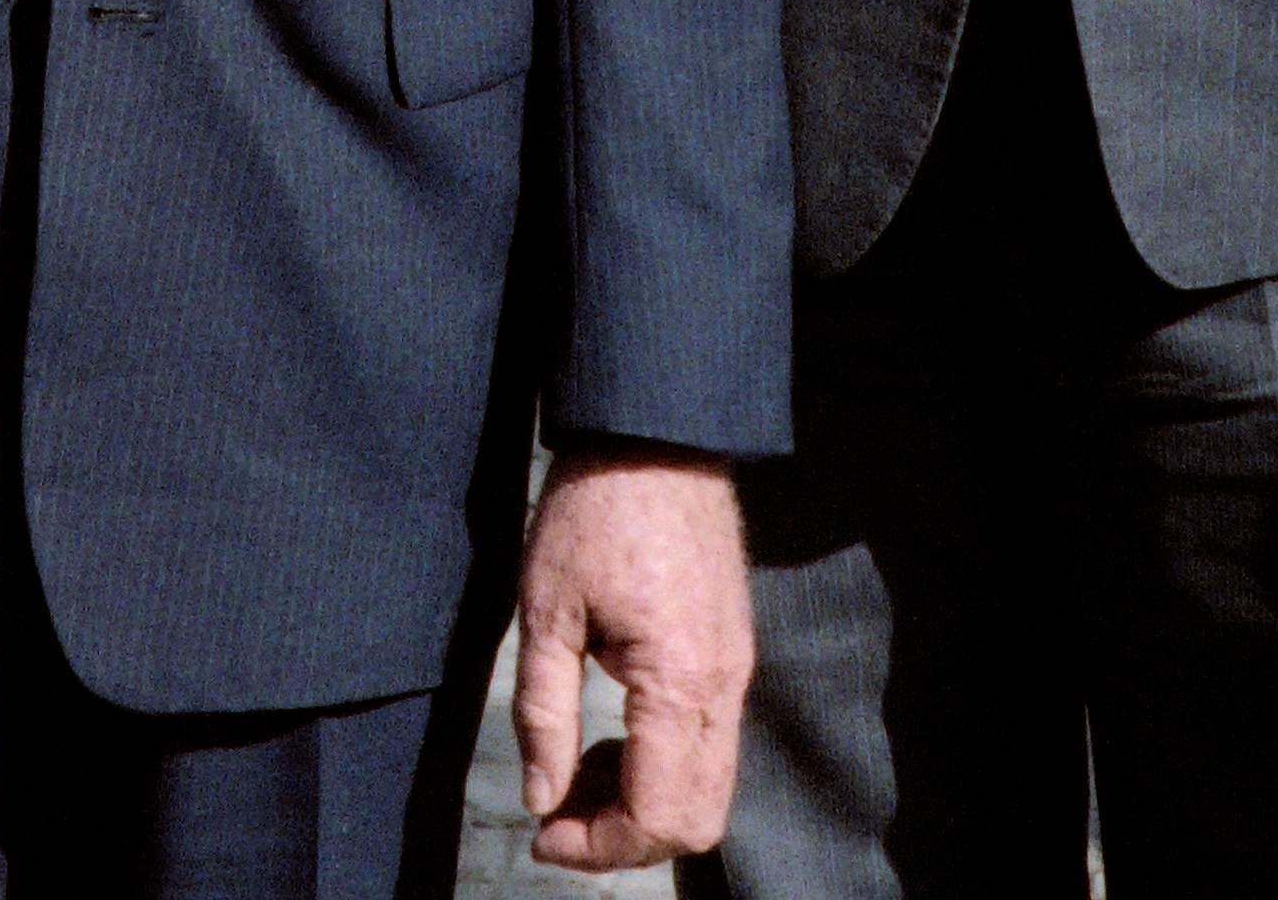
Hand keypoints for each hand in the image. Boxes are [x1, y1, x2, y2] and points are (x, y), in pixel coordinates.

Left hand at [511, 448, 750, 872]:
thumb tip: (541, 800)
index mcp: (679, 680)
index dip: (597, 847)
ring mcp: (736, 670)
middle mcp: (723, 686)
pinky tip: (613, 735)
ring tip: (579, 772)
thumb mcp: (547, 609)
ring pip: (710, 790)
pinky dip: (665, 766)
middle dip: (626, 840)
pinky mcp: (734, 652)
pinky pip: (712, 744)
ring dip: (647, 806)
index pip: (655, 816)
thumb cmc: (594, 509)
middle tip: (560, 815)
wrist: (655, 431)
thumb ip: (543, 715)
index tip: (543, 834)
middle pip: (696, 821)